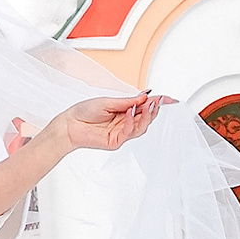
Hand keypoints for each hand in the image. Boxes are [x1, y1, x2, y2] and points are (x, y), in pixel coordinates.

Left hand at [7, 92, 170, 165]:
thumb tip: (144, 96)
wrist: (69, 124)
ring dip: (145, 116)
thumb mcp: (108, 101)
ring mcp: (121, 133)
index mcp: (124, 111)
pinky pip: (128, 132)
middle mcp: (125, 123)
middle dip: (153, 109)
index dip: (158, 103)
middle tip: (157, 101)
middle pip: (147, 118)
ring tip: (147, 105)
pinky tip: (130, 113)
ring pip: (141, 127)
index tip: (170, 99)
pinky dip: (131, 122)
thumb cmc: (84, 111)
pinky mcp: (115, 142)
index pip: (145, 108)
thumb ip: (127, 101)